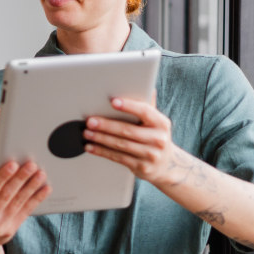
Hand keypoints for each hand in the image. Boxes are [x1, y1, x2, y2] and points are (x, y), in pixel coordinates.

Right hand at [0, 162, 50, 253]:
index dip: (2, 177)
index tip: (13, 164)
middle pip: (6, 195)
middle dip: (20, 179)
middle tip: (31, 165)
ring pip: (18, 203)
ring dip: (31, 187)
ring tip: (41, 174)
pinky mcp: (11, 231)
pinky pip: (25, 212)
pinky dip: (36, 199)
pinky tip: (45, 190)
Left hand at [83, 96, 197, 189]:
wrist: (167, 165)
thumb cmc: (155, 137)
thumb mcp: (156, 122)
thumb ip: (148, 106)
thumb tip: (145, 86)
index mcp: (161, 123)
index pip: (145, 111)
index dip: (129, 106)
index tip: (113, 101)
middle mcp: (158, 139)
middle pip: (128, 130)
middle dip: (106, 125)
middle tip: (90, 121)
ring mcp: (150, 155)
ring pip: (120, 145)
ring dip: (101, 138)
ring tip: (86, 133)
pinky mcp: (141, 167)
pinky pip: (118, 158)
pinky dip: (102, 152)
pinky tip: (91, 147)